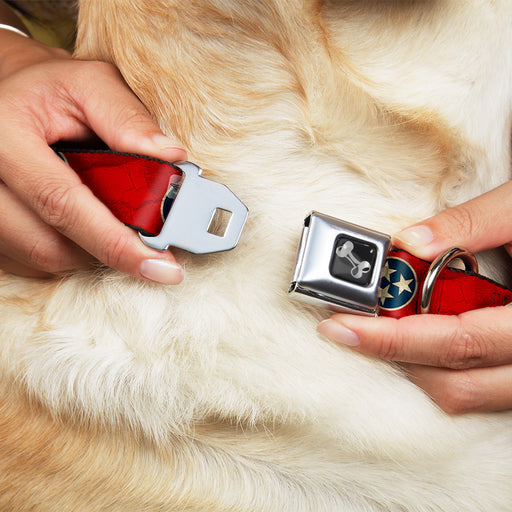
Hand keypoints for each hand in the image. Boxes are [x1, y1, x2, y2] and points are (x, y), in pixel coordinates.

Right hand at [0, 30, 185, 282]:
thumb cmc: (51, 90)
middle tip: (148, 246)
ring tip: (112, 221)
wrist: (8, 95)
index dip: (115, 242)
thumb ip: (128, 118)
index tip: (162, 267)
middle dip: (109, 250)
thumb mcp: (90, 84)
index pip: (62, 203)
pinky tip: (83, 226)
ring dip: (89, 251)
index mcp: (4, 135)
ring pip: (43, 258)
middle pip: (50, 245)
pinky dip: (68, 251)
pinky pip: (30, 261)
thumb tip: (171, 157)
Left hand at [318, 180, 511, 413]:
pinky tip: (422, 336)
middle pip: (456, 382)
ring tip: (382, 329)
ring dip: (417, 366)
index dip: (392, 338)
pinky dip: (443, 368)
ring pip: (468, 394)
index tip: (341, 326)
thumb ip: (472, 223)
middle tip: (349, 327)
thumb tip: (409, 242)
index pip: (456, 341)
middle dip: (394, 356)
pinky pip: (481, 389)